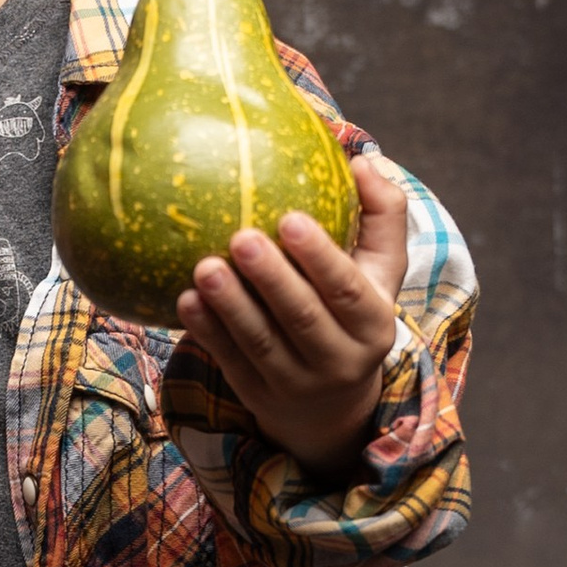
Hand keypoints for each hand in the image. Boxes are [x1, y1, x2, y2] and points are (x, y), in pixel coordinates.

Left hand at [175, 151, 408, 480]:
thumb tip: (363, 160)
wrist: (333, 406)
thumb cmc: (353, 310)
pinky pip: (230, 362)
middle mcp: (340, 360)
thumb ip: (382, 214)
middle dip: (272, 278)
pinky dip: (207, 332)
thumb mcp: (381, 270)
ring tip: (203, 267)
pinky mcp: (258, 395)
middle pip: (303, 317)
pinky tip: (184, 300)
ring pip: (261, 343)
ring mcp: (297, 384)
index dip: (320, 256)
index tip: (290, 217)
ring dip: (230, 306)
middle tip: (241, 237)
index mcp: (374, 324)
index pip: (348, 289)